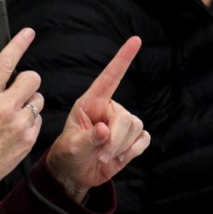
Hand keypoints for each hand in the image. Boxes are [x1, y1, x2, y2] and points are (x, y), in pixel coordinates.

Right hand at [0, 28, 43, 203]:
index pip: (5, 63)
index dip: (18, 44)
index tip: (28, 33)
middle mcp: (4, 108)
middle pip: (32, 78)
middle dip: (26, 81)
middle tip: (17, 89)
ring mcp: (19, 124)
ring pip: (38, 98)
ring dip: (29, 102)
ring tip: (14, 114)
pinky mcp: (29, 138)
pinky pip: (39, 118)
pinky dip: (30, 120)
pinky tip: (15, 129)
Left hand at [45, 36, 149, 202]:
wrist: (74, 174)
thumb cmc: (68, 154)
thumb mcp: (72, 147)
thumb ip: (88, 139)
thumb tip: (104, 130)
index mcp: (92, 102)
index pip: (110, 77)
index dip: (123, 58)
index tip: (136, 40)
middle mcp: (109, 108)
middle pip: (126, 117)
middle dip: (116, 139)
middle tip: (102, 154)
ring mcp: (122, 123)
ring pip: (136, 128)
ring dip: (121, 147)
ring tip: (104, 156)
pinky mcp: (132, 139)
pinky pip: (144, 139)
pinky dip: (132, 152)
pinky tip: (119, 157)